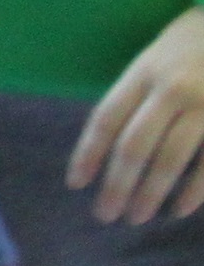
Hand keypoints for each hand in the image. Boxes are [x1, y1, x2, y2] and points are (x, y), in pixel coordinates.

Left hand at [73, 4, 203, 223]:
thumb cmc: (188, 49)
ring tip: (136, 216)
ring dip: (150, 193)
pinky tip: (178, 210)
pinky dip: (193, 191)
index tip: (76, 184)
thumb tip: (106, 148)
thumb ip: (134, 98)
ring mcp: (203, 106)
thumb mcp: (153, 61)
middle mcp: (169, 90)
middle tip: (105, 214)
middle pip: (134, 146)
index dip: (88, 153)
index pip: (106, 119)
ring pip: (169, 159)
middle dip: (117, 184)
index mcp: (141, 73)